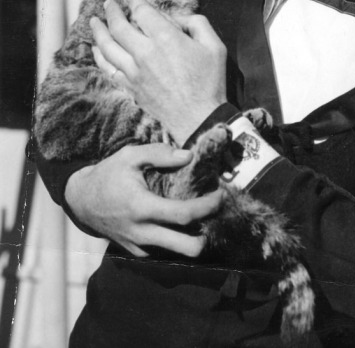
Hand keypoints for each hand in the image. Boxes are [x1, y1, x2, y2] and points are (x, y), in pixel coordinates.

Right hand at [65, 143, 224, 256]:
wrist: (81, 201)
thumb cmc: (107, 175)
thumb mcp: (130, 156)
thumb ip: (159, 153)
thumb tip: (188, 156)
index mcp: (142, 207)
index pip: (184, 215)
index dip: (208, 207)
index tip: (221, 195)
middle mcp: (142, 232)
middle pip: (188, 248)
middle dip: (208, 235)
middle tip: (215, 214)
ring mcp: (139, 246)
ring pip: (178, 253)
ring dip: (194, 238)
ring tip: (200, 217)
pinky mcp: (137, 252)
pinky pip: (165, 251)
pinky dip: (177, 239)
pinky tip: (180, 222)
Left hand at [90, 0, 227, 145]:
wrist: (199, 119)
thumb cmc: (210, 83)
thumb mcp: (215, 46)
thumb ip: (198, 23)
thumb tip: (180, 18)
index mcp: (166, 38)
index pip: (142, 12)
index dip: (136, 1)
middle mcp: (145, 53)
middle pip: (119, 26)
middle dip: (112, 12)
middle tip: (108, 4)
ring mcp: (134, 72)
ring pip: (107, 47)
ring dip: (98, 31)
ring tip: (94, 21)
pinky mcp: (130, 87)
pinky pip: (108, 69)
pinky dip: (99, 57)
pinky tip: (96, 50)